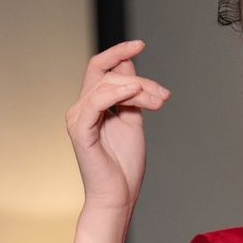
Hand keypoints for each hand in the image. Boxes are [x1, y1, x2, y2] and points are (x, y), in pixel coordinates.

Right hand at [65, 40, 170, 215]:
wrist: (118, 197)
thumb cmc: (124, 167)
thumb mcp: (132, 122)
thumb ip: (132, 96)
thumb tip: (132, 70)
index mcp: (93, 106)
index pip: (101, 68)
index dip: (119, 53)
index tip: (140, 44)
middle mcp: (81, 108)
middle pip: (108, 74)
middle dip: (140, 81)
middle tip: (163, 96)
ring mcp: (78, 118)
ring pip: (107, 85)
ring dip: (138, 89)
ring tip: (159, 102)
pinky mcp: (80, 129)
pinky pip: (96, 100)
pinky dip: (117, 93)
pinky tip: (136, 93)